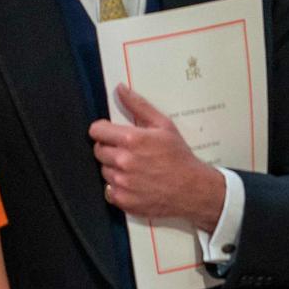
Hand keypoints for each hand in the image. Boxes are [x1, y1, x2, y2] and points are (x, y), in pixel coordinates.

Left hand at [89, 85, 225, 230]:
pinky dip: (119, 186)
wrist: (192, 189)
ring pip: (104, 170)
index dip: (104, 130)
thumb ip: (139, 106)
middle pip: (98, 150)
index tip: (112, 133)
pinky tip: (136, 182)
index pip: (96, 131)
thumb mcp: (164, 125)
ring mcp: (121, 182)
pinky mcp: (121, 200)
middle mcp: (123, 161)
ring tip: (135, 168)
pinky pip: (109, 189)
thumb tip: (120, 89)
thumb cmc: (179, 155)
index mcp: (131, 140)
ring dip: (114, 167)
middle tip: (129, 151)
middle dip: (110, 148)